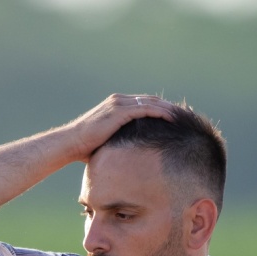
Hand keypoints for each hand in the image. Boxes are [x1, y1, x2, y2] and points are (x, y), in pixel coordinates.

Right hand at [56, 93, 178, 161]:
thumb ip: (120, 140)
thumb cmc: (85, 148)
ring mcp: (119, 104)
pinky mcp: (120, 112)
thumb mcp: (108, 141)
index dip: (160, 108)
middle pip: (151, 100)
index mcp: (116, 105)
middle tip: (185, 115)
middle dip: (168, 106)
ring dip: (168, 108)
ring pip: (151, 102)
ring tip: (184, 116)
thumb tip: (131, 155)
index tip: (174, 117)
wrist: (71, 143)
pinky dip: (160, 112)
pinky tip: (173, 119)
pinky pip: (146, 109)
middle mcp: (118, 100)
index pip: (144, 103)